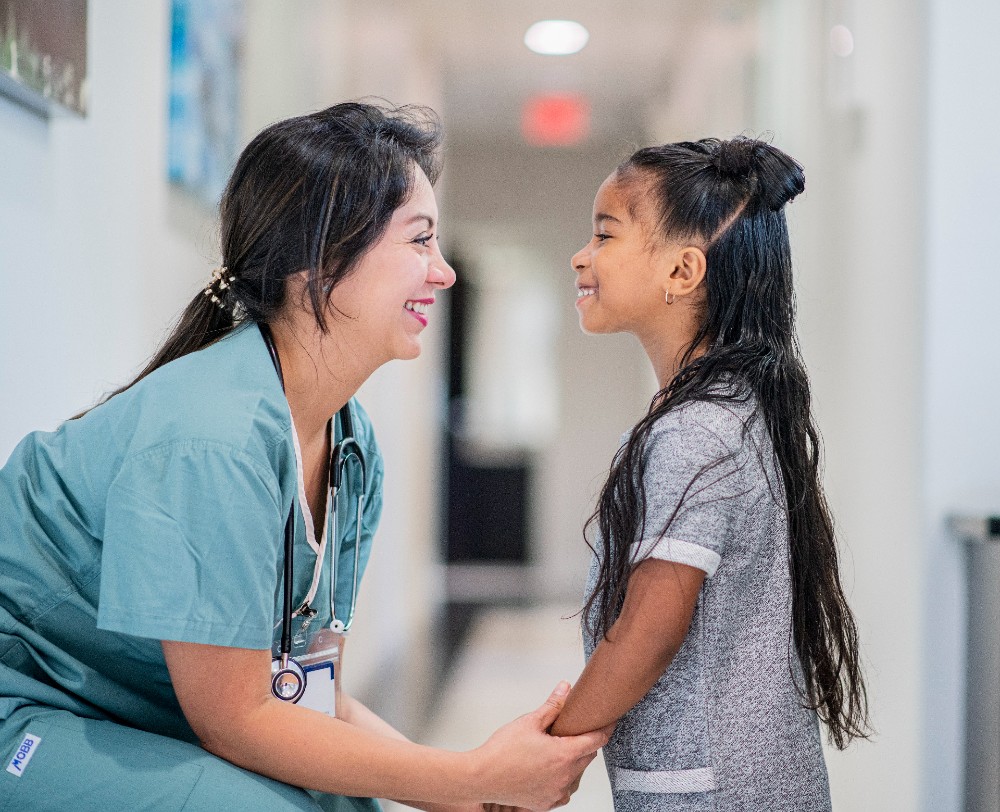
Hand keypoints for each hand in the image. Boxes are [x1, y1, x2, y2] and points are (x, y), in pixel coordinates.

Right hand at [470, 682, 608, 809]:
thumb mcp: (529, 722)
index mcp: (564, 756)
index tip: (610, 721)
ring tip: (557, 749)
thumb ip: (552, 706)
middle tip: (573, 731)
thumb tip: (566, 688)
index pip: (596, 741)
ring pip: (577, 774)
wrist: (481, 778)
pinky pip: (564, 789)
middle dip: (584, 743)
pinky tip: (550, 768)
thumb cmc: (502, 750)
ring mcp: (556, 793)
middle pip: (587, 757)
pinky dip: (563, 778)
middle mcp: (565, 778)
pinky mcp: (547, 803)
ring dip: (574, 762)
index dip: (605, 728)